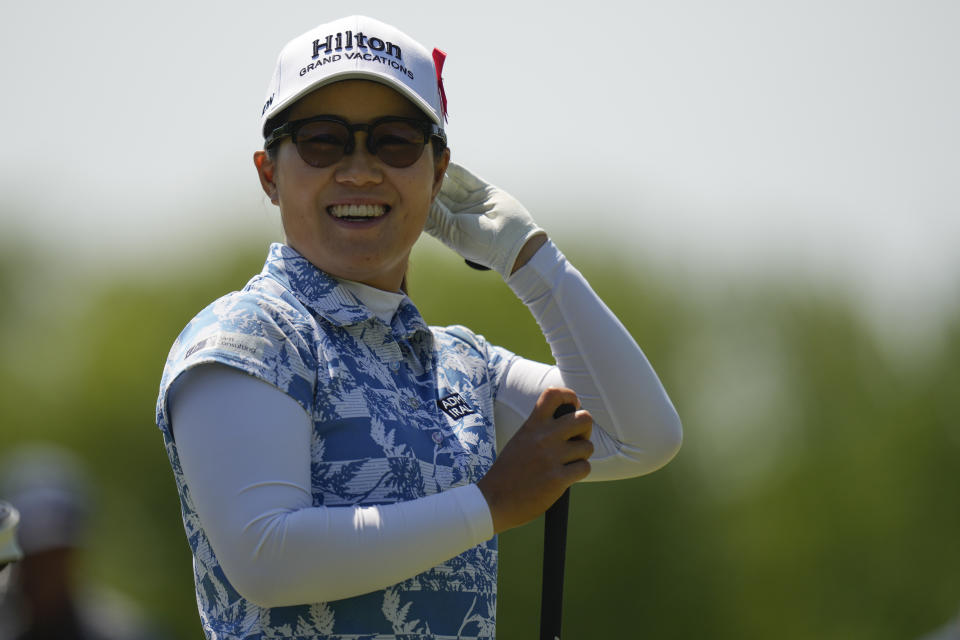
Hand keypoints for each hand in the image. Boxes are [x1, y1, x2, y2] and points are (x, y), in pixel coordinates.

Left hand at [425, 162, 545, 278]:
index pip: (429, 212)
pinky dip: (457, 171)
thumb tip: (420, 198)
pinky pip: (467, 178)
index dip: (418, 200)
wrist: (512, 243)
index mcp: (449, 229)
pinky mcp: (485, 191)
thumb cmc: (479, 244)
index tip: (404, 189)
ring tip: (428, 162)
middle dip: (428, 185)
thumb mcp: (452, 230)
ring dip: (441, 174)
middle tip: (413, 171)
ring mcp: (472, 203)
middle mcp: (459, 215)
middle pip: (440, 196)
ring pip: (452, 185)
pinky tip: (446, 161)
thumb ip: (437, 213)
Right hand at [476, 388, 593, 533]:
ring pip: (588, 446)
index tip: (573, 407)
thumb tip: (570, 425)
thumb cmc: (508, 472)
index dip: (570, 397)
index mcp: (532, 425)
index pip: (554, 394)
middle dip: (585, 430)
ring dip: (582, 456)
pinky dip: (579, 472)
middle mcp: (543, 437)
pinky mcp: (558, 478)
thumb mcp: (521, 440)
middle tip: (576, 440)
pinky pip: (585, 467)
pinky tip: (566, 476)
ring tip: (568, 463)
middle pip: (584, 418)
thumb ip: (541, 430)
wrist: (493, 500)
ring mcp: (551, 457)